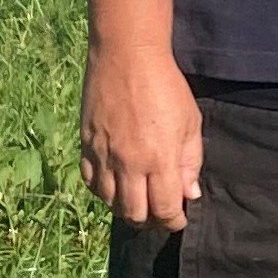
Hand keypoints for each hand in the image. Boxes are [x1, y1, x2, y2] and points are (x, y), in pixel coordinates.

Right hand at [81, 40, 202, 228]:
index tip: (179, 218)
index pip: (164, 210)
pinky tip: (115, 185)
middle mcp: (128, 164)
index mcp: (159, 159)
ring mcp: (104, 156)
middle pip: (135, 214)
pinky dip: (103, 191)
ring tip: (138, 200)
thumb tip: (190, 194)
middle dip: (151, 220)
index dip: (173, 221)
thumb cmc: (166, 86)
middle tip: (159, 213)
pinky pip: (90, 182)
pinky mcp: (86, 145)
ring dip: (126, 208)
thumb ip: (190, 161)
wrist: (127, 56)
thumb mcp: (190, 122)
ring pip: (110, 203)